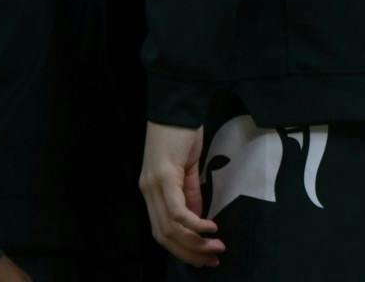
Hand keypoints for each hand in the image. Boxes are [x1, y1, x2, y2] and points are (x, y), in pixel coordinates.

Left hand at [140, 122, 224, 267]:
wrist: (176, 106)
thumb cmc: (181, 132)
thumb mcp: (187, 168)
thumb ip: (190, 194)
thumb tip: (199, 220)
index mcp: (151, 191)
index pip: (161, 231)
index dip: (182, 249)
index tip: (205, 257)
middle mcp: (147, 192)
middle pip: (164, 236)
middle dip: (190, 253)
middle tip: (213, 259)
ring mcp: (153, 185)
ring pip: (170, 228)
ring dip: (195, 243)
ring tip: (216, 247)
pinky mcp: (163, 177)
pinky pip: (177, 211)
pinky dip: (194, 224)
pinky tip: (210, 228)